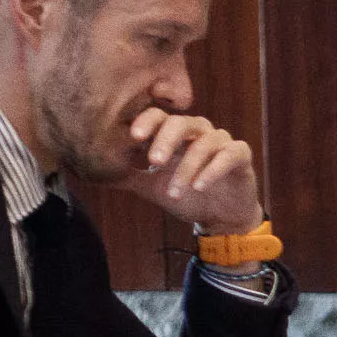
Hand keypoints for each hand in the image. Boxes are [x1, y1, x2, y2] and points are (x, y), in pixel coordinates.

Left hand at [120, 106, 264, 233]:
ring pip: (204, 143)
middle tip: (154, 161)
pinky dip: (213, 170)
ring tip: (176, 191)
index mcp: (176, 136)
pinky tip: (200, 186)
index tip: (133, 137)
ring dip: (188, 167)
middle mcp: (198, 133)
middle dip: (166, 140)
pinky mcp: (240, 155)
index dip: (147, 122)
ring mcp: (221, 142)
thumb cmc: (188, 197)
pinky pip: (229, 154)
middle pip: (181, 123)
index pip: (159, 117)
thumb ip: (130, 177)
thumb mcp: (153, 188)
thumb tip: (95, 173)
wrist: (222, 219)